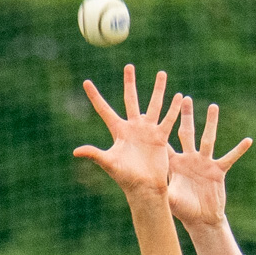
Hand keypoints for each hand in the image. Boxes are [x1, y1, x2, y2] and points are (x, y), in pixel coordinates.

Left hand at [73, 64, 182, 197]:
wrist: (145, 188)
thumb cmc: (125, 178)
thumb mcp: (109, 164)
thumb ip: (95, 154)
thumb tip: (76, 151)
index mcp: (118, 132)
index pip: (103, 110)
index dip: (94, 96)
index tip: (86, 82)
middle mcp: (132, 128)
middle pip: (130, 100)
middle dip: (130, 83)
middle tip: (129, 66)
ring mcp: (147, 131)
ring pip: (154, 105)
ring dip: (158, 89)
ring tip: (161, 73)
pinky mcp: (161, 138)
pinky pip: (168, 120)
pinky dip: (174, 109)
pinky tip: (180, 97)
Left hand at [168, 97, 251, 230]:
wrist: (200, 219)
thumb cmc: (182, 210)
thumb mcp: (170, 199)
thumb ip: (161, 189)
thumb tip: (147, 185)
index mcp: (175, 164)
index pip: (167, 143)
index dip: (162, 129)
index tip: (157, 113)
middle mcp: (189, 159)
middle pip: (188, 133)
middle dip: (186, 116)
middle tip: (185, 98)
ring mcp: (204, 163)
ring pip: (208, 139)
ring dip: (211, 123)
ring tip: (213, 106)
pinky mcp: (218, 171)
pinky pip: (230, 157)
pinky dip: (239, 150)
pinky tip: (248, 140)